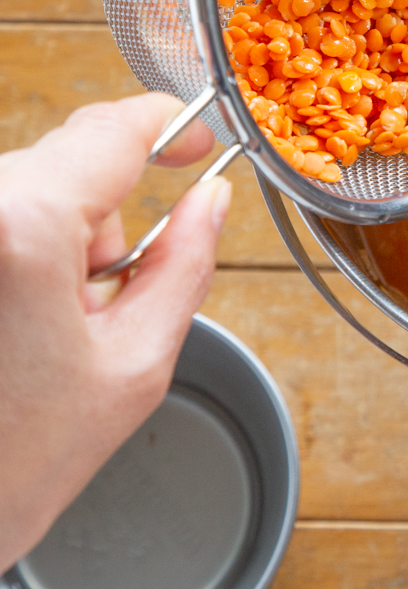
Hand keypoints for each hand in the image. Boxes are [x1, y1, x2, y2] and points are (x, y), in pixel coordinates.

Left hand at [0, 93, 228, 568]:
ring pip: (26, 192)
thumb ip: (184, 264)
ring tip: (46, 331)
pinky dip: (18, 256)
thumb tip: (207, 202)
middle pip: (67, 166)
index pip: (111, 131)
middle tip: (102, 306)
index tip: (196, 140)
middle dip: (102, 220)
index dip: (167, 126)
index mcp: (22, 226)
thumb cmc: (11, 462)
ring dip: (54, 244)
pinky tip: (14, 324)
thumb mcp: (135, 363)